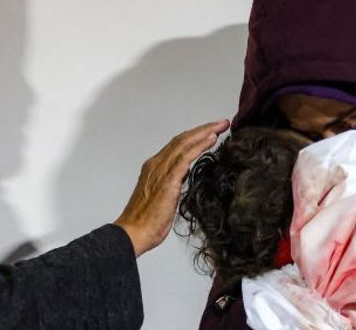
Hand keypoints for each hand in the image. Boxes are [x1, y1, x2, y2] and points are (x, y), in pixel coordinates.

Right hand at [114, 120, 229, 256]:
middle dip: (203, 129)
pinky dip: (198, 146)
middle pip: (182, 139)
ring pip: (184, 143)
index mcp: (154, 168)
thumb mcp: (163, 198)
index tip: (211, 132)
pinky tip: (210, 140)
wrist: (134, 233)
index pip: (177, 145)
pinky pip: (185, 157)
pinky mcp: (168, 180)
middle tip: (221, 123)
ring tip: (220, 126)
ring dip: (204, 132)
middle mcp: (156, 164)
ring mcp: (161, 171)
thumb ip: (173, 184)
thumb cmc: (147, 221)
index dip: (195, 136)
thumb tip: (184, 178)